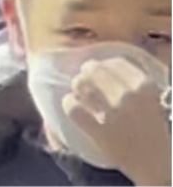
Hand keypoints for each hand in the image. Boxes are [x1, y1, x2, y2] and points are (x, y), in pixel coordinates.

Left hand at [65, 56, 171, 185]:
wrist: (161, 166)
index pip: (116, 63)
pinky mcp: (100, 132)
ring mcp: (114, 114)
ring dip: (77, 86)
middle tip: (84, 80)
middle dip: (86, 73)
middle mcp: (129, 96)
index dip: (104, 65)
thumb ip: (136, 85)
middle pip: (95, 70)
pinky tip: (72, 104)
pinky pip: (74, 109)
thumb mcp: (154, 102)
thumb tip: (109, 69)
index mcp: (146, 87)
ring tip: (79, 92)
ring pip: (82, 85)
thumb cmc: (157, 133)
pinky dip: (69, 104)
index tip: (99, 70)